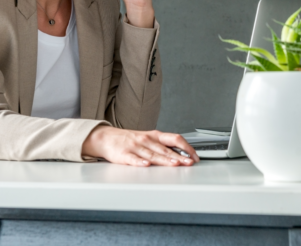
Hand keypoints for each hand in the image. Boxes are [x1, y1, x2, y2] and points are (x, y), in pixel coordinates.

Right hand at [82, 126, 199, 166]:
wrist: (106, 138)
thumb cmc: (129, 140)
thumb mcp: (148, 138)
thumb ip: (162, 145)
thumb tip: (181, 153)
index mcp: (154, 136)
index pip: (174, 138)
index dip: (186, 147)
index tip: (194, 156)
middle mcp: (146, 140)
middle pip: (165, 149)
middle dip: (179, 156)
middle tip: (190, 162)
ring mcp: (135, 147)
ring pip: (152, 154)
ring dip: (164, 159)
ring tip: (175, 164)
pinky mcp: (124, 154)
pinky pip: (133, 159)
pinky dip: (140, 162)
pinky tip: (146, 164)